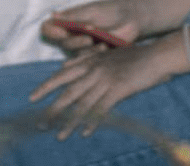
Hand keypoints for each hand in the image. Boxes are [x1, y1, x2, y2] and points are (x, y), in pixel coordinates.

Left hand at [29, 37, 179, 137]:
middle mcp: (94, 70)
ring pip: (83, 104)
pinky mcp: (119, 88)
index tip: (32, 98)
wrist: (157, 55)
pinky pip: (102, 108)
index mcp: (90, 60)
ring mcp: (106, 79)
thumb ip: (86, 59)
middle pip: (68, 92)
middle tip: (40, 123)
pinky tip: (85, 132)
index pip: (62, 75)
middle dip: (53, 109)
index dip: (46, 87)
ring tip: (59, 136)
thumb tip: (65, 65)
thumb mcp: (107, 54)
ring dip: (70, 122)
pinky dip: (92, 121)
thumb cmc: (134, 55)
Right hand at [41, 0, 143, 54]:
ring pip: (73, 53)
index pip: (48, 28)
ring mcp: (82, 45)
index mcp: (68, 21)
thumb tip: (53, 14)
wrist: (130, 18)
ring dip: (86, 48)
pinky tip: (105, 46)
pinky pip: (87, 59)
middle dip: (74, 41)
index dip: (50, 30)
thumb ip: (73, 16)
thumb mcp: (91, 11)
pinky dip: (94, 53)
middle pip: (61, 43)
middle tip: (89, 37)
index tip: (60, 30)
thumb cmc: (110, 10)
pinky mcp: (93, 55)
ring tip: (101, 43)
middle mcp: (72, 34)